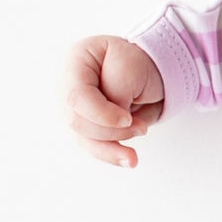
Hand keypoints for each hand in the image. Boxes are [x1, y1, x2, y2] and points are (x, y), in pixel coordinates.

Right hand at [61, 35, 165, 167]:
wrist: (152, 72)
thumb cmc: (139, 62)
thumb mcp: (131, 67)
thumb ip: (118, 94)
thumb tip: (114, 125)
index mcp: (76, 62)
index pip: (76, 96)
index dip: (100, 113)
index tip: (127, 120)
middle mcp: (68, 85)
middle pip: (77, 121)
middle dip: (111, 131)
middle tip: (141, 128)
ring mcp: (75, 108)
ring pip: (84, 138)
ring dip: (111, 148)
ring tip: (134, 155)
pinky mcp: (87, 126)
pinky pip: (94, 146)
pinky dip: (111, 154)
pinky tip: (127, 160)